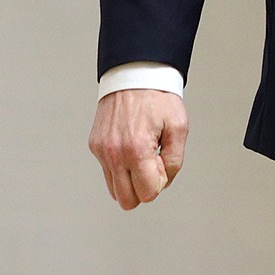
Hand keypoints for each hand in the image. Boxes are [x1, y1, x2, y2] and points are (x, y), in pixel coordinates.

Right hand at [89, 88, 188, 210]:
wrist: (134, 73)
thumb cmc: (158, 97)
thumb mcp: (179, 127)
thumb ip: (174, 161)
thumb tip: (162, 182)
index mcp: (136, 149)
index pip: (148, 193)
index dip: (160, 181)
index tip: (162, 160)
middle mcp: (114, 153)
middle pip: (127, 201)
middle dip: (143, 188)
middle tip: (152, 163)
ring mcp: (101, 150)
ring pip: (114, 191)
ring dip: (130, 181)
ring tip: (141, 155)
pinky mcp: (94, 145)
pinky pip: (107, 172)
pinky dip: (120, 167)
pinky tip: (130, 146)